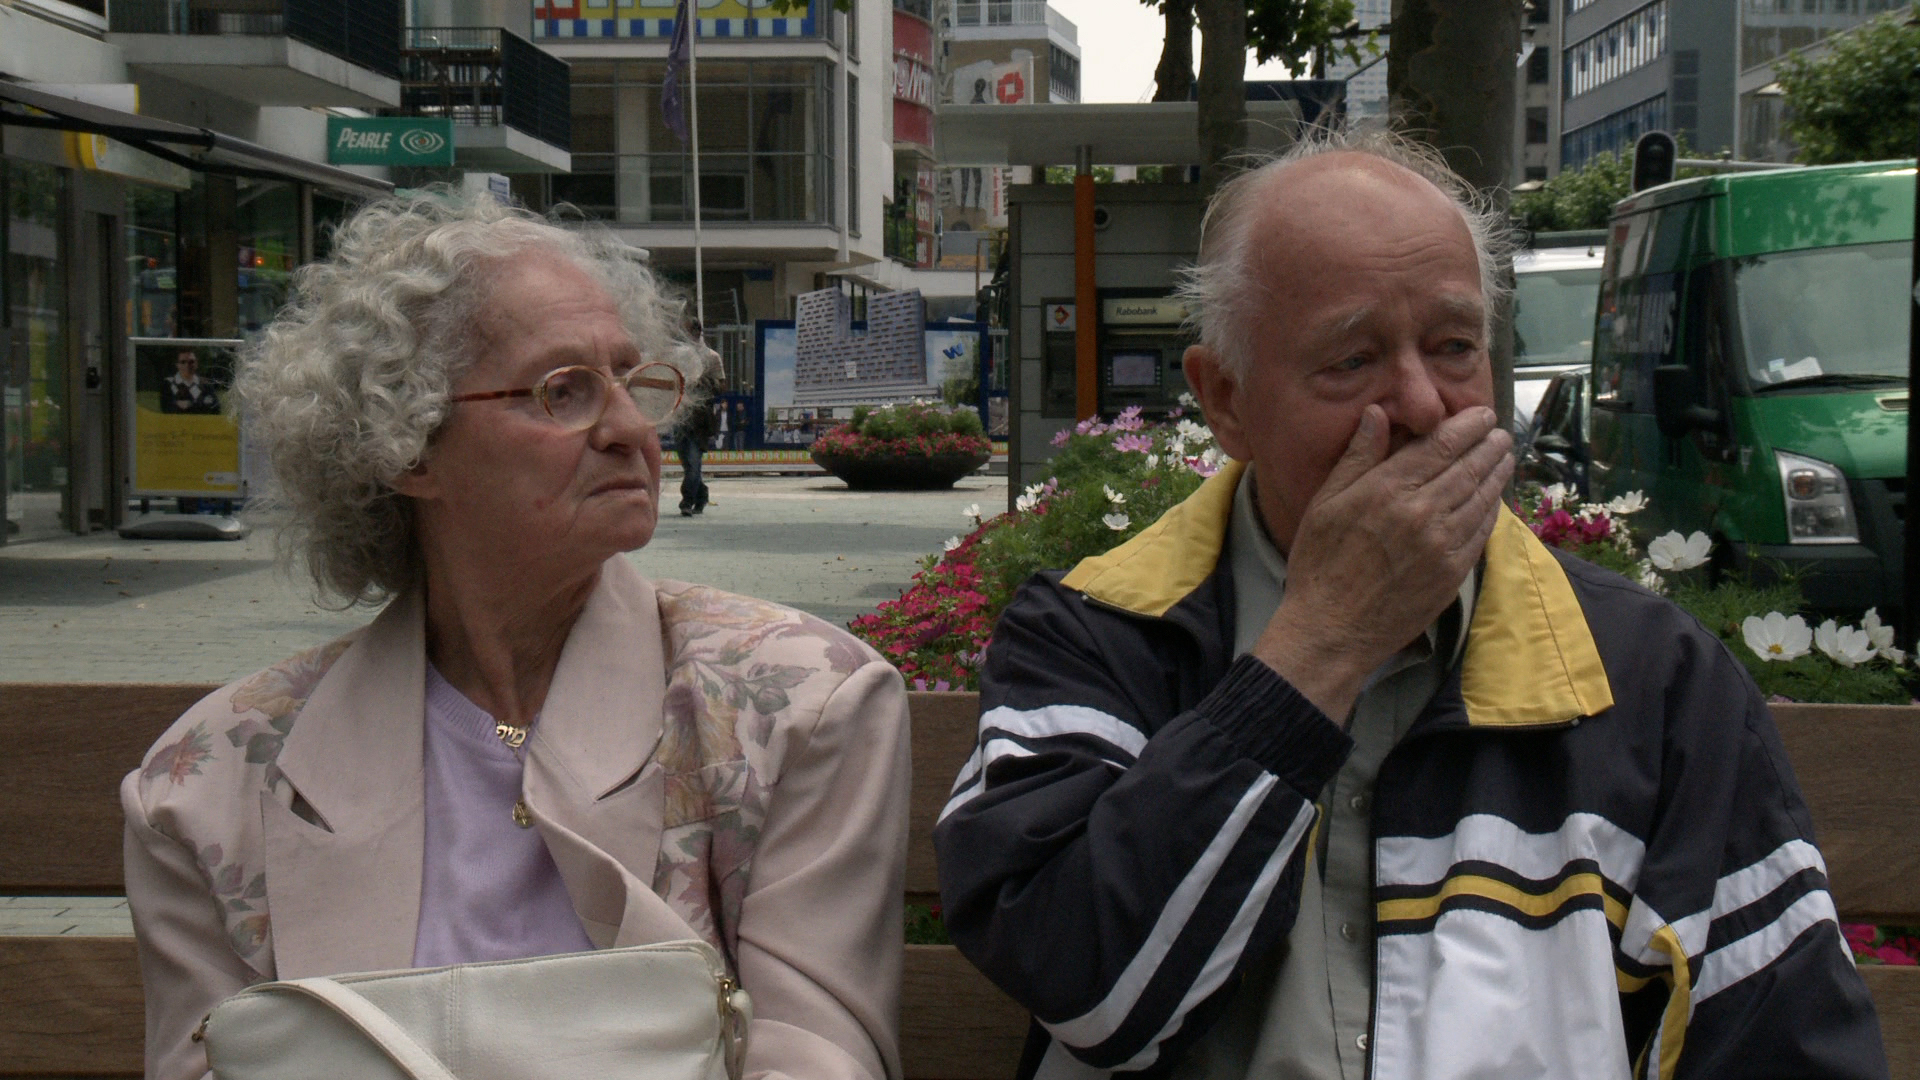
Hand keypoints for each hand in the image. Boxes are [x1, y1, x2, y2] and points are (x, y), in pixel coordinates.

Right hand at [1251, 404, 1512, 723]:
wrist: (1332, 630)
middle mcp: (1422, 512)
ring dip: (1498, 473)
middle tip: (1500, 432)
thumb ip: (1357, 457)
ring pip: (1482, 497)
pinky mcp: (1453, 572)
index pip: (1441, 445)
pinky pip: (1482, 531)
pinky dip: (1493, 509)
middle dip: (1489, 445)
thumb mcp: (1325, 504)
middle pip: (1468, 467)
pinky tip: (1495, 498)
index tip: (1481, 415)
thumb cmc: (1320, 565)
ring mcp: (1443, 545)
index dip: (1467, 426)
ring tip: (1505, 457)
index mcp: (1387, 490)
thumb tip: (1378, 412)